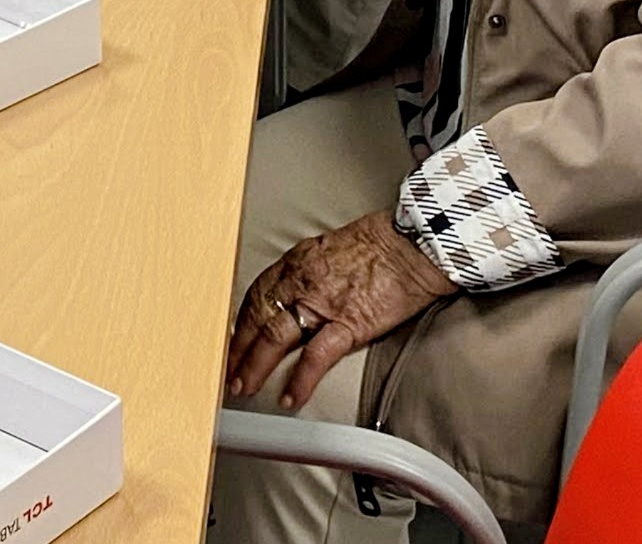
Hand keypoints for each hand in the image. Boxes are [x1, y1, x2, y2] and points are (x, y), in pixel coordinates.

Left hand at [228, 214, 454, 408]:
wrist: (415, 244)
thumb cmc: (382, 243)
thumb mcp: (331, 248)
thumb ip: (310, 270)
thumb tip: (298, 291)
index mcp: (297, 261)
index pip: (256, 294)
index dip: (240, 320)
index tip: (232, 338)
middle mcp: (302, 280)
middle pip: (257, 318)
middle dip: (237, 348)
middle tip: (225, 370)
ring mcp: (323, 303)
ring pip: (275, 338)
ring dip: (255, 366)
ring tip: (243, 386)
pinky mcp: (349, 323)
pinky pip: (316, 356)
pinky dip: (301, 380)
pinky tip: (291, 397)